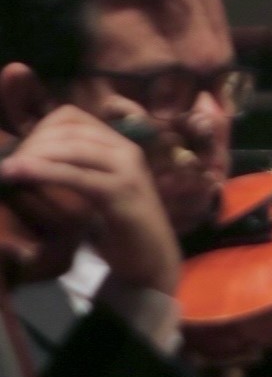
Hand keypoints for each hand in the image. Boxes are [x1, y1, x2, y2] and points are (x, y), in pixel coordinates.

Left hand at [0, 105, 180, 293]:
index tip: (21, 150)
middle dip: (33, 143)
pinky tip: (20, 174)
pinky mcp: (121, 193)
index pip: (72, 117)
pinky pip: (76, 176)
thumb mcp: (99, 188)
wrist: (152, 259)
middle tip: (9, 163)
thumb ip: (78, 168)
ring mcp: (128, 171)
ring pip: (72, 149)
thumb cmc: (120, 227)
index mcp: (120, 146)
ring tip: (7, 167)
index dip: (40, 127)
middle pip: (69, 130)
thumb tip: (35, 151)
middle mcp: (127, 151)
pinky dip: (44, 172)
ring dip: (33, 154)